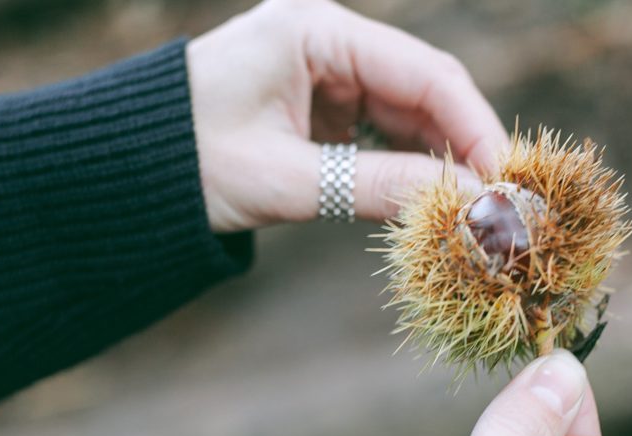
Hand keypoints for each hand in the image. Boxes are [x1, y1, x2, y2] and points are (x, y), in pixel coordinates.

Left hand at [187, 0, 508, 232]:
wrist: (124, 175)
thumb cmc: (185, 163)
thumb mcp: (285, 178)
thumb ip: (377, 187)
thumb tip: (466, 206)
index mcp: (314, 28)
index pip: (424, 73)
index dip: (474, 128)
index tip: (507, 182)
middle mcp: (327, 39)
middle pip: (424, 92)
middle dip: (463, 148)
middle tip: (502, 206)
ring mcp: (324, 70)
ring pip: (407, 114)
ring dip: (439, 162)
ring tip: (472, 211)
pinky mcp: (319, 102)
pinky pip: (380, 132)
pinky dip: (405, 166)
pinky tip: (429, 199)